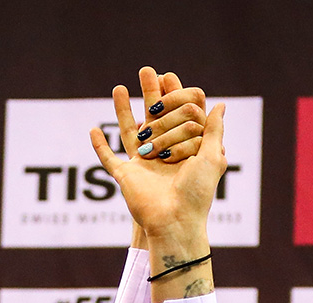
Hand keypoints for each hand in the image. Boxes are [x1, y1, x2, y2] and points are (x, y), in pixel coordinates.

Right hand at [90, 66, 222, 243]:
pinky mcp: (126, 177)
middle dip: (151, 93)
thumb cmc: (197, 193)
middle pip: (155, 118)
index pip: (181, 116)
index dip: (177, 97)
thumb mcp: (211, 156)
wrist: (175, 221)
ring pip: (129, 132)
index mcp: (185, 150)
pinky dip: (99, 146)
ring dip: (122, 110)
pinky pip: (109, 159)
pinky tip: (92, 130)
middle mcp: (164, 155)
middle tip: (147, 71)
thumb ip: (214, 129)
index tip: (172, 78)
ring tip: (119, 87)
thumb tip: (220, 105)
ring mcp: (143, 166)